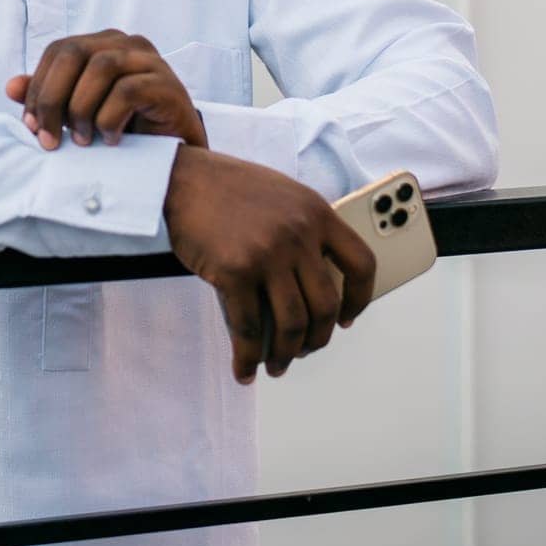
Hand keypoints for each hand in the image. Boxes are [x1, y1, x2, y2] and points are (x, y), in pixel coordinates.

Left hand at [5, 28, 208, 150]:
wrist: (176, 156)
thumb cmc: (125, 129)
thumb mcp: (80, 113)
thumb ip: (49, 96)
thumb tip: (10, 86)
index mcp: (103, 44)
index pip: (58, 50)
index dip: (38, 86)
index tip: (31, 126)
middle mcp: (127, 43)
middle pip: (74, 52)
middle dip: (53, 98)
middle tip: (50, 139)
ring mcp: (150, 60)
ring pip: (101, 67)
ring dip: (82, 109)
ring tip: (84, 141)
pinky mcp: (167, 84)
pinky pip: (128, 91)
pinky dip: (110, 118)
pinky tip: (110, 139)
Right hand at [163, 145, 376, 381]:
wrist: (184, 178)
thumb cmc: (229, 187)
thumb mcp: (284, 196)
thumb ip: (306, 230)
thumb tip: (316, 283)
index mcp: (317, 212)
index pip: (361, 263)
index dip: (360, 299)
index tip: (346, 318)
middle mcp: (299, 233)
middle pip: (325, 305)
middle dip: (317, 339)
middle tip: (304, 350)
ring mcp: (268, 253)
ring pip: (292, 324)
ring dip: (286, 354)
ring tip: (276, 364)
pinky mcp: (235, 271)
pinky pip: (249, 328)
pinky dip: (247, 357)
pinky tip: (244, 367)